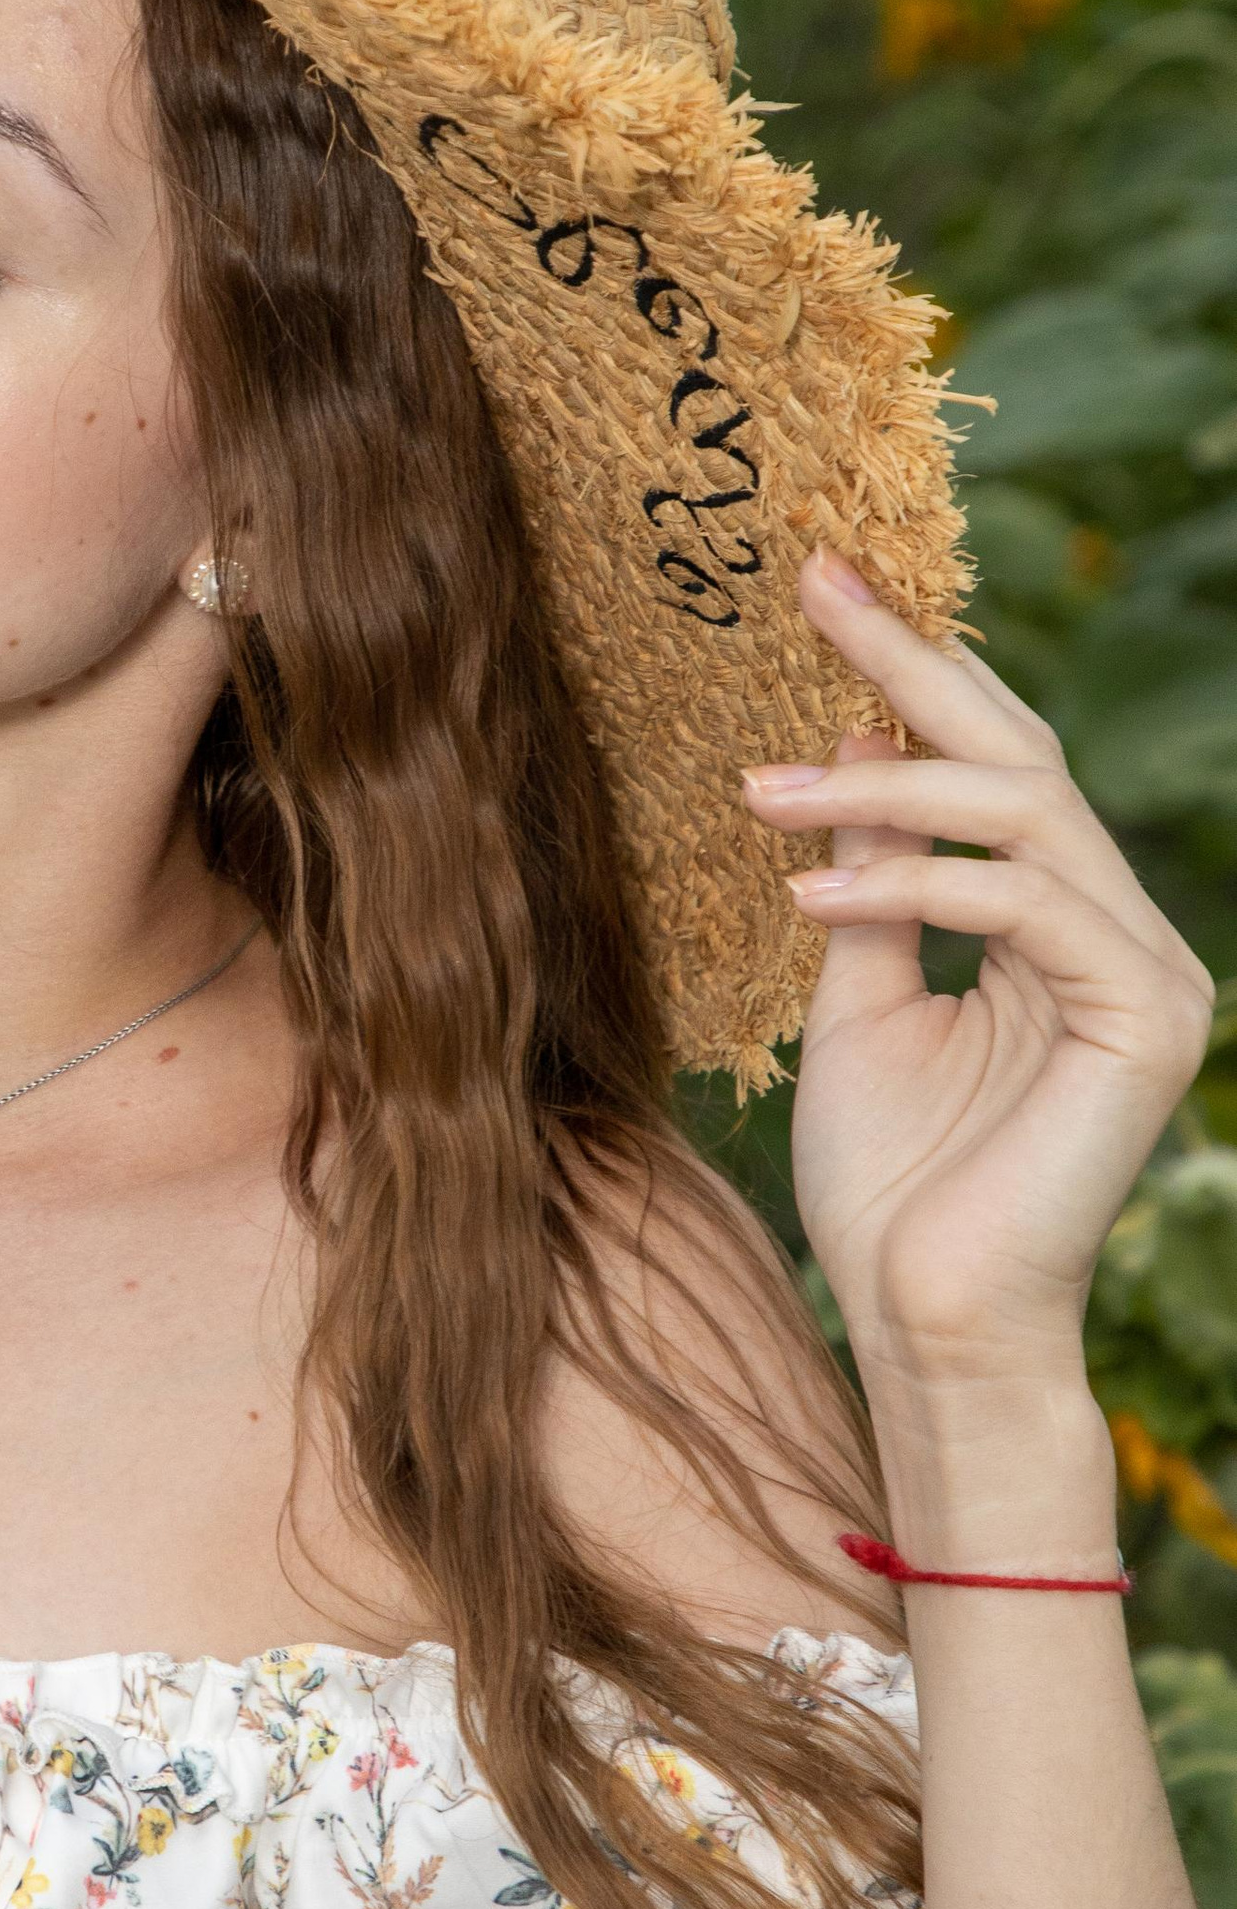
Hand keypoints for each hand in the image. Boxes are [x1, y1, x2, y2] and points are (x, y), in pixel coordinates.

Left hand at [743, 549, 1215, 1406]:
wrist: (925, 1325)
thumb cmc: (890, 1184)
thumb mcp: (854, 999)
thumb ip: (866, 880)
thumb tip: (844, 746)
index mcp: (1057, 925)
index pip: (993, 765)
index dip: (912, 673)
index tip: (820, 585)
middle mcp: (1117, 933)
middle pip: (1022, 757)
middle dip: (914, 663)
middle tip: (816, 583)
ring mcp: (1148, 972)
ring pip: (1024, 816)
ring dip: (882, 789)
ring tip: (761, 791)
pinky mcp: (1148, 1018)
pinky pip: (1030, 906)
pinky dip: (915, 885)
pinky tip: (810, 896)